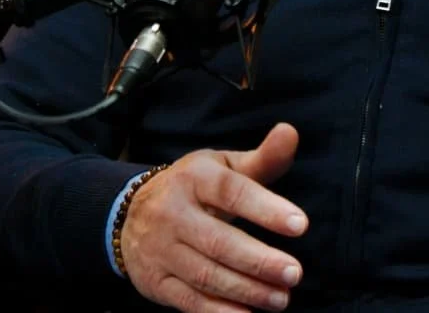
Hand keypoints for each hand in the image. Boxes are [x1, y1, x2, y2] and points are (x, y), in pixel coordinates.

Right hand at [119, 123, 308, 311]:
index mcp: (194, 178)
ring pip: (206, 274)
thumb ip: (262, 158)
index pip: (231, 191)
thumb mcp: (222, 168)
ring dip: (246, 290)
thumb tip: (290, 132)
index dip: (265, 208)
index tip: (300, 224)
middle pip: (219, 240)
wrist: (128, 215)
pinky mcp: (156, 281)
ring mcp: (161, 249)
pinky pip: (189, 301)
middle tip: (294, 273)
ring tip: (281, 298)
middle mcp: (173, 212)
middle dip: (259, 260)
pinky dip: (219, 312)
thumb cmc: (194, 189)